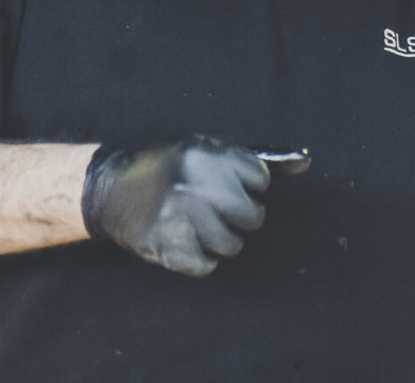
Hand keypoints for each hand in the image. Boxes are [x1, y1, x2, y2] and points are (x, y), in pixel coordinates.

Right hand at [80, 137, 269, 276]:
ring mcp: (181, 218)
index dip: (248, 185)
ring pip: (232, 244)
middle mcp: (194, 184)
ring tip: (199, 226)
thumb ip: (251, 159)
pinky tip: (185, 240)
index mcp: (205, 155)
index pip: (260, 179)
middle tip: (218, 210)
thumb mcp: (202, 149)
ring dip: (221, 240)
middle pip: (252, 216)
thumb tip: (305, 162)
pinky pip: (207, 265)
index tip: (229, 185)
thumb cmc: (165, 167)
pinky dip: (200, 258)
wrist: (109, 189)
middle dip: (240, 216)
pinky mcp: (168, 247)